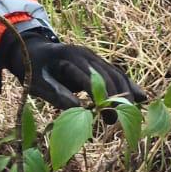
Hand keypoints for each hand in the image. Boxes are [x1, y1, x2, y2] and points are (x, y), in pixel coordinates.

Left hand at [0, 28, 146, 112]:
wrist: (30, 50)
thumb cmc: (31, 69)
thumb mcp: (38, 83)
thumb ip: (58, 95)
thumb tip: (80, 110)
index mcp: (70, 57)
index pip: (92, 78)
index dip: (102, 98)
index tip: (108, 117)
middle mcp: (85, 54)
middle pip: (109, 75)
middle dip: (116, 98)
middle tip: (116, 121)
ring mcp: (92, 57)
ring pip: (115, 74)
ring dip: (125, 93)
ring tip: (132, 113)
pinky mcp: (96, 63)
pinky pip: (114, 74)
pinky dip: (126, 86)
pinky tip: (140, 97)